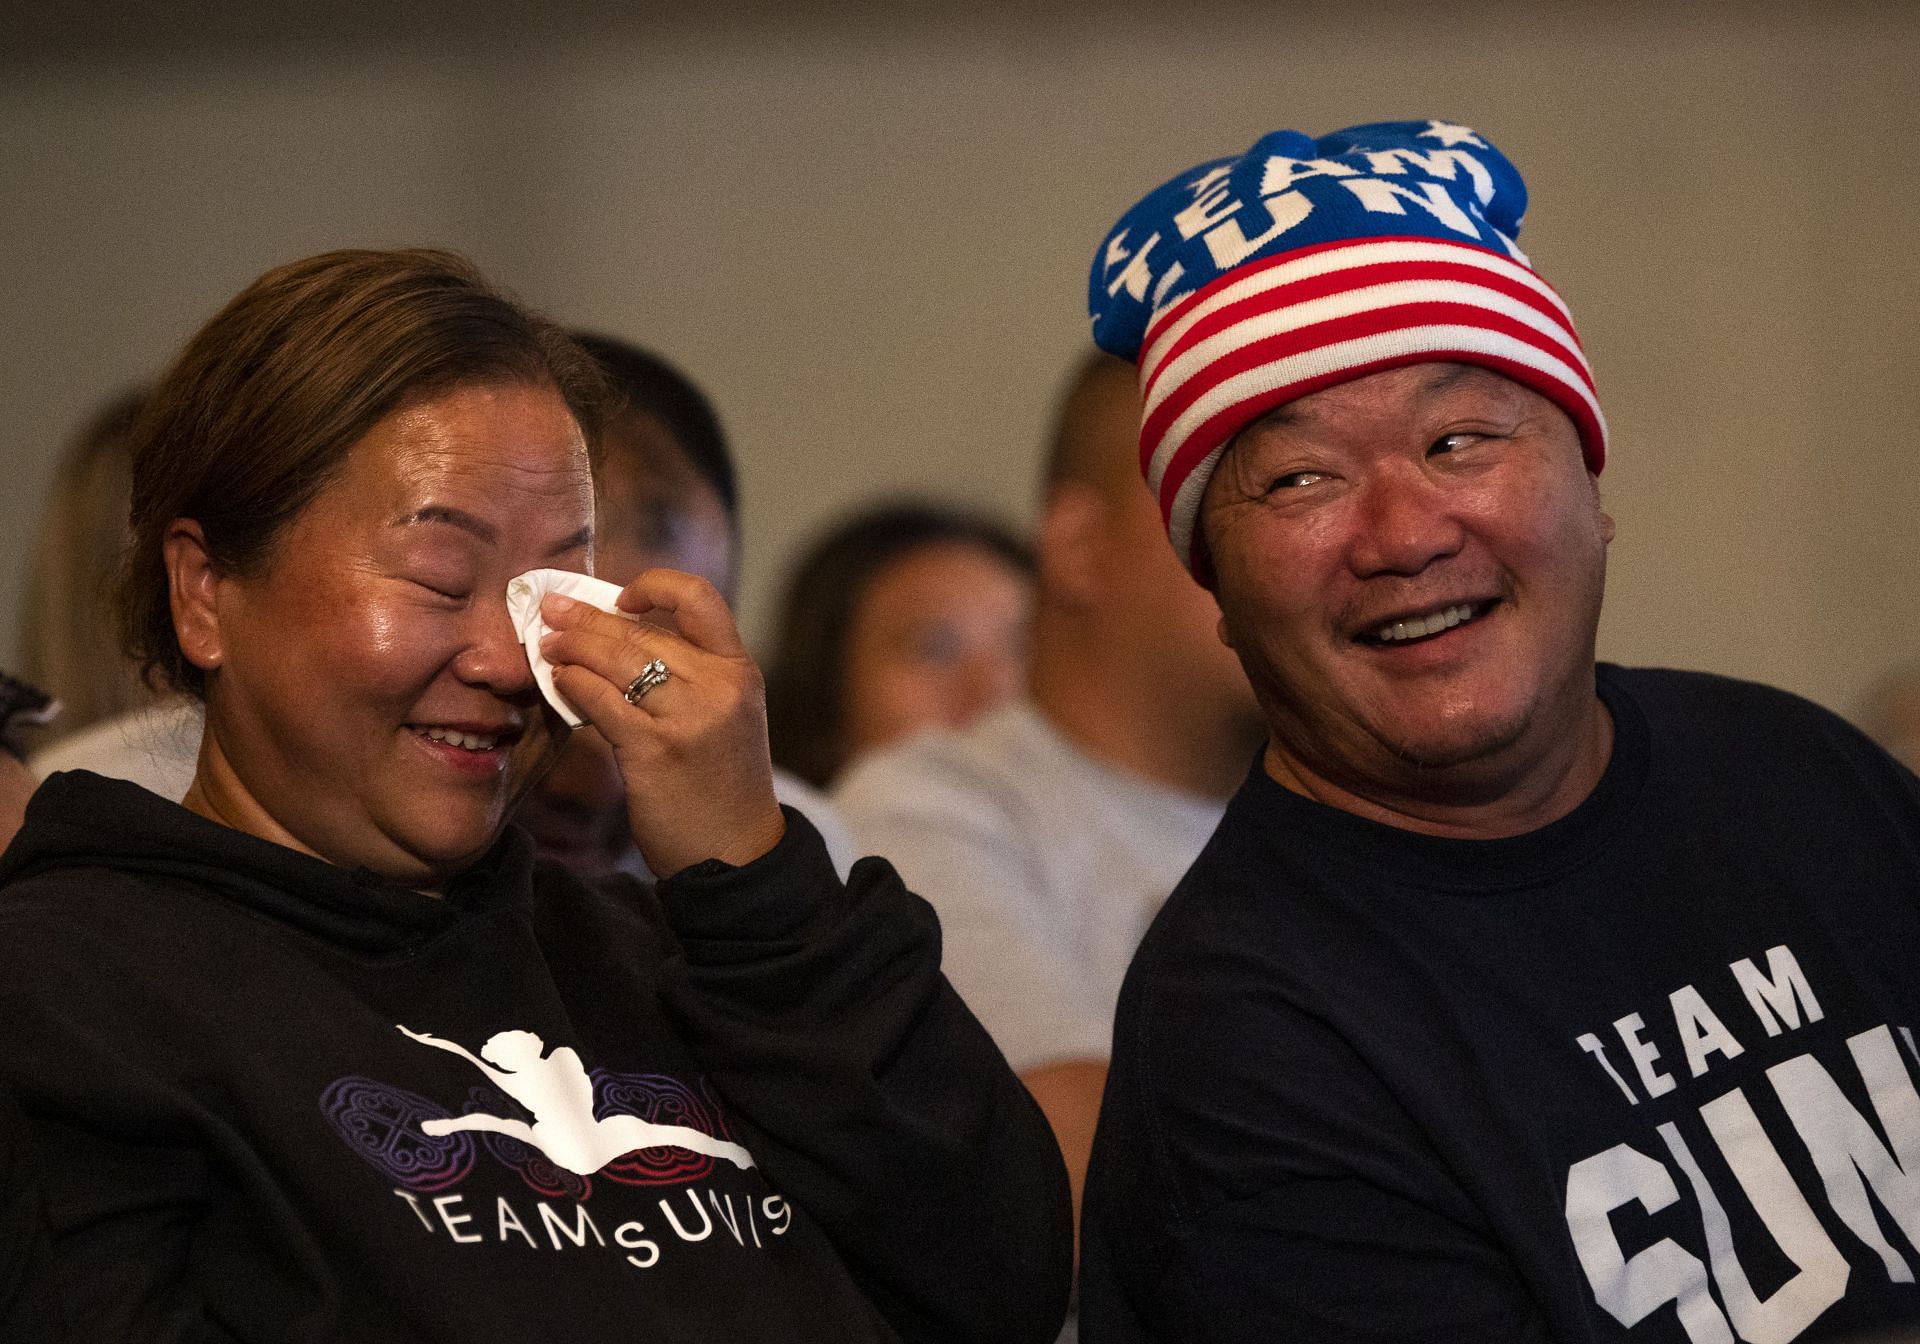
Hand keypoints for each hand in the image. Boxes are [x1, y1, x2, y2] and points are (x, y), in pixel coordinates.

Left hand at [538, 569, 784, 877]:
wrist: (736, 853)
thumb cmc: (721, 785)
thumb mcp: (724, 718)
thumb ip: (688, 676)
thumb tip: (613, 640)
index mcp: (740, 671)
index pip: (699, 599)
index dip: (655, 586)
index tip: (621, 598)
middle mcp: (720, 686)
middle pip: (642, 631)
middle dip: (586, 618)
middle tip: (550, 611)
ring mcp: (690, 718)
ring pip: (617, 660)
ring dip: (571, 646)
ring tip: (545, 644)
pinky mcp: (656, 750)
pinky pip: (601, 701)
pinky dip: (572, 684)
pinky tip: (557, 682)